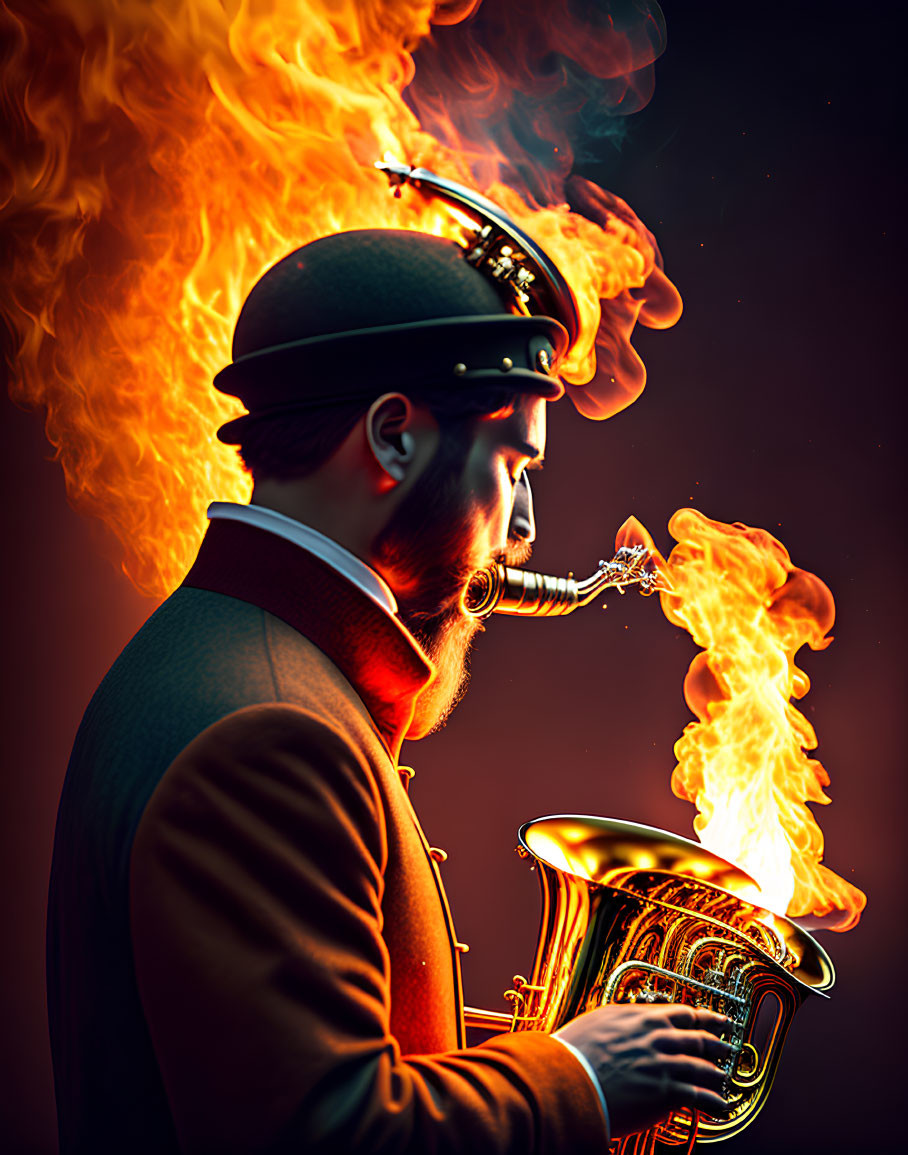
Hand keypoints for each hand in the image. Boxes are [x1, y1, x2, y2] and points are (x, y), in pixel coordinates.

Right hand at [555, 1003, 733, 1137]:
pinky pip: (699, 1095)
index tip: (714, 1019)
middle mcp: (656, 1035)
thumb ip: (620, 1023)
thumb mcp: (597, 1023)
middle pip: (697, 1037)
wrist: (568, 1079)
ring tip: (723, 1078)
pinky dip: (713, 1102)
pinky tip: (720, 1106)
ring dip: (716, 1073)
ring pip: (702, 1066)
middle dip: (716, 1042)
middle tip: (727, 1045)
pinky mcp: (666, 1091)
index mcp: (640, 1016)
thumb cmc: (574, 1052)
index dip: (703, 1017)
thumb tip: (626, 1027)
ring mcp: (663, 1063)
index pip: (681, 1013)